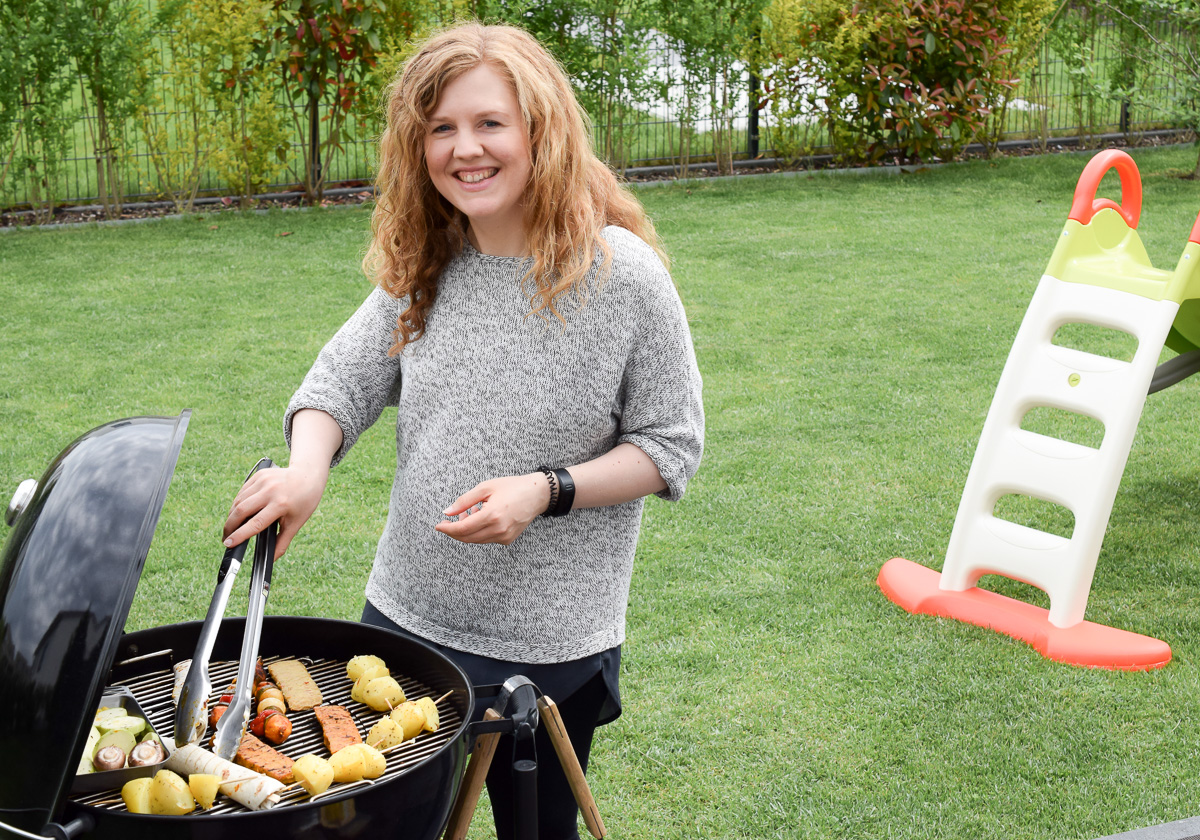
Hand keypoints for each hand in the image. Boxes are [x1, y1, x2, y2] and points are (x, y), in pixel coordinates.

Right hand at [222, 464, 328, 558]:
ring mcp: (264, 480)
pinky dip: (237, 504)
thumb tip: (271, 560)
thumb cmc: (304, 502)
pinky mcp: (259, 475)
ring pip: (239, 501)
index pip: (256, 523)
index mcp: (281, 504)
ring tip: (232, 527)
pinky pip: (242, 492)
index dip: (239, 535)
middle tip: (226, 538)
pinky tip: (238, 512)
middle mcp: (271, 491)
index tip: (228, 543)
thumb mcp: (296, 523)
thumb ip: (282, 543)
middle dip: (229, 526)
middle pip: (241, 511)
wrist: (308, 476)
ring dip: (232, 516)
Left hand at [434, 473, 550, 544]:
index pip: (462, 529)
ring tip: (471, 512)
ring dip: (467, 530)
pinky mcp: (508, 539)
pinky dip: (479, 531)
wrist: (537, 494)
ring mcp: (504, 536)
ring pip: (476, 540)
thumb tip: (447, 512)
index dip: (447, 529)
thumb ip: (464, 501)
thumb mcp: (485, 488)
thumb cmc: (512, 487)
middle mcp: (498, 529)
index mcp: (492, 515)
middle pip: (467, 538)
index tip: (438, 525)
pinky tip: (482, 516)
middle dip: (455, 530)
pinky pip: (486, 539)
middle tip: (451, 518)